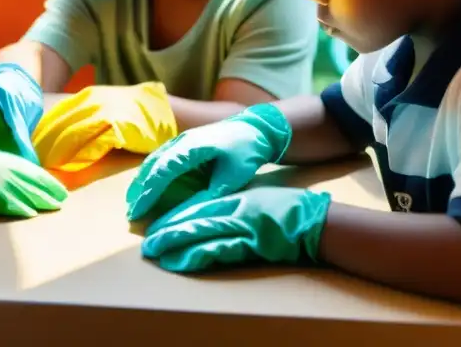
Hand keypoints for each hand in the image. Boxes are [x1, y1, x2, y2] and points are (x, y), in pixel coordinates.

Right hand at [0, 149, 67, 217]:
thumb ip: (10, 165)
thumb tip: (22, 172)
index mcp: (13, 162)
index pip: (38, 173)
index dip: (51, 182)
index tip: (60, 189)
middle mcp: (14, 173)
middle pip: (38, 185)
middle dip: (51, 193)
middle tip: (62, 201)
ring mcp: (7, 186)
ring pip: (30, 196)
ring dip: (44, 202)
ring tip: (54, 207)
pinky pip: (15, 206)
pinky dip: (25, 210)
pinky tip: (33, 214)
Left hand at [32, 82, 177, 171]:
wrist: (170, 113)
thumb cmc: (135, 117)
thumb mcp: (106, 109)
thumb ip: (84, 119)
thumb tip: (55, 138)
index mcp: (88, 97)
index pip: (55, 115)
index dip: (40, 133)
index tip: (26, 148)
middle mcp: (94, 102)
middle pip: (59, 125)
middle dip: (42, 145)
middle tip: (28, 162)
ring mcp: (106, 113)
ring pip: (72, 134)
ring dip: (55, 151)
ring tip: (42, 167)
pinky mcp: (120, 127)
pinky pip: (94, 142)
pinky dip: (80, 154)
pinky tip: (70, 165)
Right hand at [125, 103, 290, 220]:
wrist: (256, 127)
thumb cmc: (247, 152)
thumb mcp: (231, 179)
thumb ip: (208, 196)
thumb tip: (185, 216)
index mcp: (192, 147)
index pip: (163, 171)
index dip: (149, 193)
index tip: (138, 211)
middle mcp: (182, 140)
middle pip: (153, 164)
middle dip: (140, 190)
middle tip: (131, 213)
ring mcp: (181, 139)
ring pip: (154, 160)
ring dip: (142, 181)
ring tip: (134, 203)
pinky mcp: (183, 142)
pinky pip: (161, 157)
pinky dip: (151, 173)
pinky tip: (147, 187)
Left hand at [141, 187, 331, 272]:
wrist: (314, 221)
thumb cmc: (287, 212)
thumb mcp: (256, 202)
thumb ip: (234, 207)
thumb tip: (208, 216)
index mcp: (235, 198)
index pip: (198, 206)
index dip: (175, 216)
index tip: (156, 226)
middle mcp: (235, 208)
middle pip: (194, 218)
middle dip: (168, 231)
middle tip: (147, 244)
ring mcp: (243, 225)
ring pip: (201, 232)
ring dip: (176, 243)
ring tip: (156, 253)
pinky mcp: (251, 243)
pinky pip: (219, 249)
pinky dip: (197, 255)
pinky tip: (181, 261)